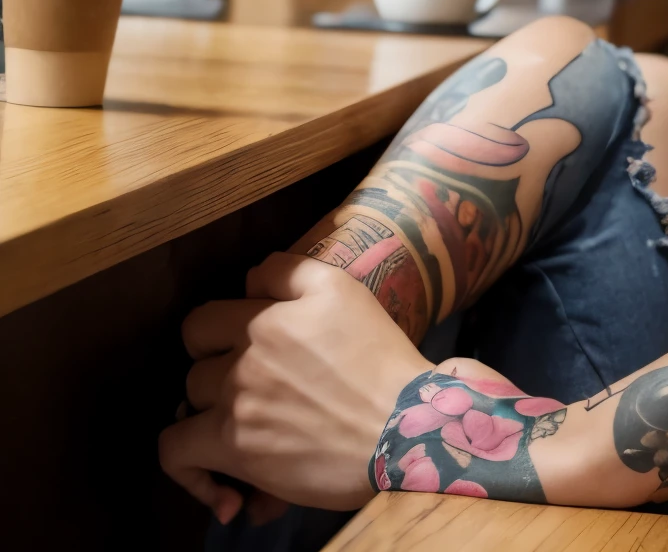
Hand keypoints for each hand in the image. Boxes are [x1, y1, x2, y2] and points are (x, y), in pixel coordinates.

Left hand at [161, 255, 425, 523]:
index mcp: (268, 317)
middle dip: (216, 377)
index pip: (203, 320)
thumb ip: (290, 272)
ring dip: (210, 417)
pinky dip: (188, 470)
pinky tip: (222, 488)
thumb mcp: (344, 291)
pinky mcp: (233, 449)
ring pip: (187, 406)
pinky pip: (175, 454)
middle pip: (195, 365)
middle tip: (250, 392)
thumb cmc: (379, 357)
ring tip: (242, 432)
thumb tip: (248, 278)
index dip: (216, 335)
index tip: (240, 349)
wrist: (399, 426)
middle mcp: (244, 355)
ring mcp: (234, 402)